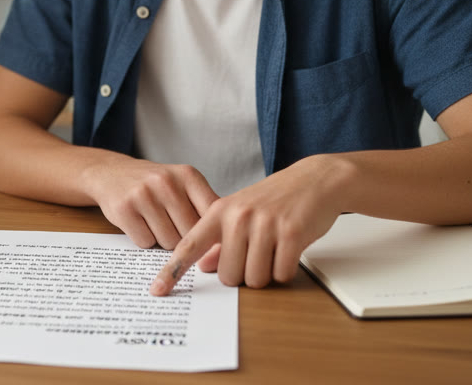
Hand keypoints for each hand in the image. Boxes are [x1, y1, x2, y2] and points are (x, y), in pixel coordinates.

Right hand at [81, 156, 218, 248]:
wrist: (111, 173)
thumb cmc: (155, 185)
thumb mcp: (183, 184)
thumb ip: (204, 206)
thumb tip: (225, 242)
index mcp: (188, 175)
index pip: (212, 215)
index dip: (210, 231)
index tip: (206, 238)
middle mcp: (166, 182)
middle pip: (190, 233)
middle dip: (183, 237)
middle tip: (172, 226)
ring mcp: (143, 195)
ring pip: (168, 242)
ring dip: (163, 240)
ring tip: (155, 222)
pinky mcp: (124, 209)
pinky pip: (145, 242)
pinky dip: (144, 239)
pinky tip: (139, 223)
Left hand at [150, 155, 345, 292]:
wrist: (314, 180)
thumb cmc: (274, 199)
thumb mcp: (240, 212)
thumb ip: (220, 239)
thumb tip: (205, 266)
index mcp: (220, 211)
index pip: (190, 245)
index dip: (172, 271)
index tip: (157, 290)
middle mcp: (239, 217)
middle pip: (229, 275)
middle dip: (243, 275)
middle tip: (256, 254)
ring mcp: (265, 224)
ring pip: (255, 278)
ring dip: (266, 274)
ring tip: (273, 250)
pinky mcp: (291, 233)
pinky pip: (280, 273)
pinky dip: (285, 270)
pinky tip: (288, 251)